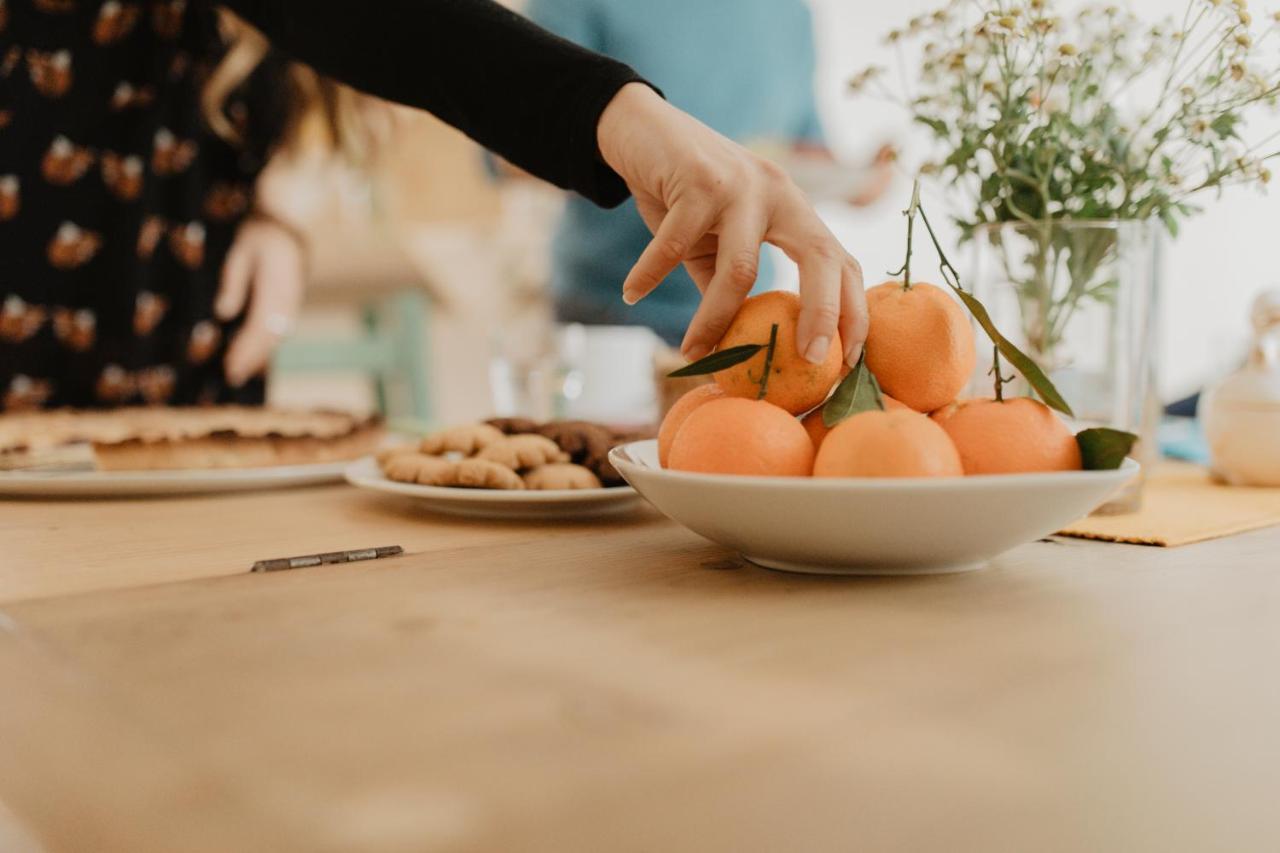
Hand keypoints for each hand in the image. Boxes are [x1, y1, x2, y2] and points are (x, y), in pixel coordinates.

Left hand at [214, 217, 305, 386]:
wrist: (288, 222)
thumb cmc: (259, 232)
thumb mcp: (240, 249)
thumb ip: (233, 280)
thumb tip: (224, 314)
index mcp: (278, 282)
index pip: (261, 323)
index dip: (245, 347)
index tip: (230, 365)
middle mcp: (290, 296)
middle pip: (272, 334)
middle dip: (252, 357)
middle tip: (232, 377)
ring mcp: (294, 300)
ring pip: (278, 334)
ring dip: (260, 354)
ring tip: (240, 371)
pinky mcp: (291, 302)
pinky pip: (280, 328)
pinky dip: (266, 343)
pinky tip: (252, 352)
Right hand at [597, 83, 866, 365]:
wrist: (641, 129)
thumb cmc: (682, 196)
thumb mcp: (714, 243)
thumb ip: (728, 286)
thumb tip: (736, 349)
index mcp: (793, 210)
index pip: (839, 261)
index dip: (851, 309)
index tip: (846, 360)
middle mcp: (778, 192)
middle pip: (820, 257)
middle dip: (824, 312)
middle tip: (811, 360)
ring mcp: (742, 183)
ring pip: (741, 268)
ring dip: (714, 319)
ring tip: (690, 353)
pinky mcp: (698, 177)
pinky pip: (675, 243)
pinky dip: (649, 274)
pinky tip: (631, 293)